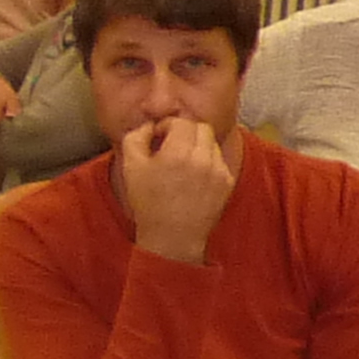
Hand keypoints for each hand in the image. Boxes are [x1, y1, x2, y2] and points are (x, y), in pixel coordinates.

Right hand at [115, 115, 235, 263]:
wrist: (173, 236)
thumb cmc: (149, 203)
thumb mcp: (130, 167)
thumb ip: (135, 137)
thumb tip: (148, 126)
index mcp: (178, 153)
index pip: (181, 122)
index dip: (166, 125)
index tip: (158, 136)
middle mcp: (203, 159)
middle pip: (201, 128)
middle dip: (185, 131)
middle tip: (171, 145)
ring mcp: (218, 171)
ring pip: (211, 143)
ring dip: (197, 146)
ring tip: (182, 162)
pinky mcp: (227, 182)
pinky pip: (218, 160)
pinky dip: (207, 161)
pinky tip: (193, 176)